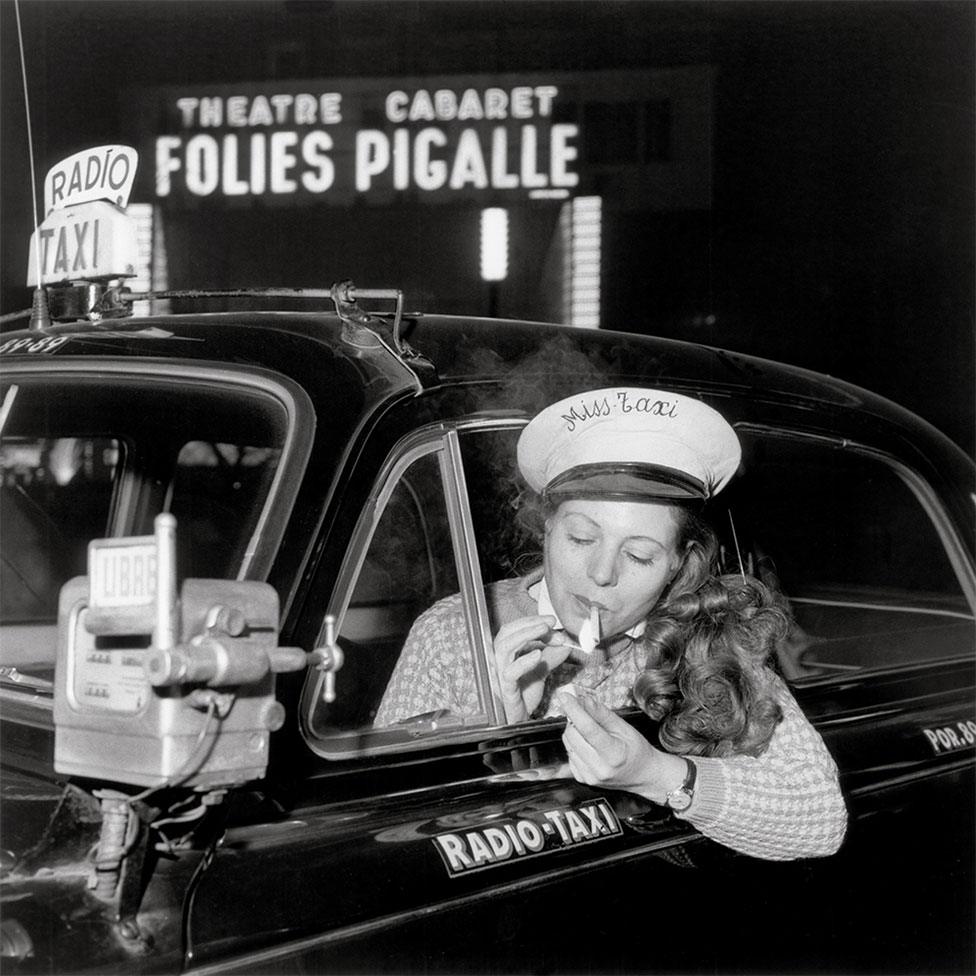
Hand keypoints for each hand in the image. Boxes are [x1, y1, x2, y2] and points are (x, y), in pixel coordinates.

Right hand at [492, 616, 574, 722]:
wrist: (522, 720)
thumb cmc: (526, 694)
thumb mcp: (542, 670)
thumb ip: (551, 656)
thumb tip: (565, 643)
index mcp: (506, 654)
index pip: (513, 629)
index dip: (531, 621)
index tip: (552, 621)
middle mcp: (499, 661)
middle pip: (506, 634)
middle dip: (529, 624)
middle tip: (550, 622)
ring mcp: (500, 675)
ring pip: (504, 648)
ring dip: (526, 635)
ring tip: (544, 630)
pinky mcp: (506, 689)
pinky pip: (510, 673)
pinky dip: (524, 661)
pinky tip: (538, 655)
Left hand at [558, 692, 686, 803]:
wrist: (643, 775)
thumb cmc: (636, 750)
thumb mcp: (624, 728)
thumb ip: (603, 714)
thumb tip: (584, 700)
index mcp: (614, 754)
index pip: (588, 729)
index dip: (574, 710)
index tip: (565, 696)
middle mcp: (600, 768)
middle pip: (573, 736)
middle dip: (573, 719)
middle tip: (583, 712)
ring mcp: (590, 777)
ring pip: (568, 744)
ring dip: (573, 732)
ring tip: (589, 731)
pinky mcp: (583, 780)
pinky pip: (569, 755)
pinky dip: (575, 745)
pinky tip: (588, 745)